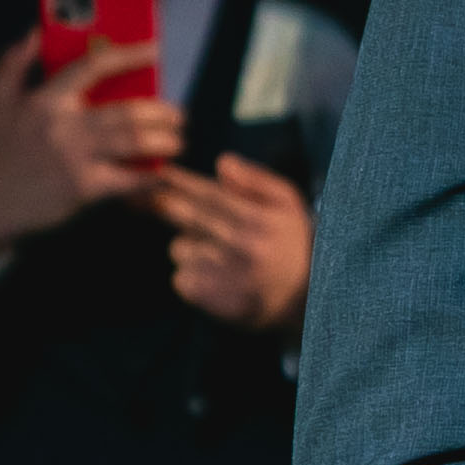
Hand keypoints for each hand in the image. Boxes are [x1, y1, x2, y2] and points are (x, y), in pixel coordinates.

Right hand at [0, 35, 181, 264]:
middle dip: (161, 111)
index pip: (93, 66)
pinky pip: (127, 180)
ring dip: (164, 140)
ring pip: (134, 142)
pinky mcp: (83, 188)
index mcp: (45, 99)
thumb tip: (33, 32)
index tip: (155, 50)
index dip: (129, 55)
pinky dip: (150, 177)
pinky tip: (163, 174)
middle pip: (127, 110)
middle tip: (178, 114)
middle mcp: (64, 125)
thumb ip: (14, 64)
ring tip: (177, 140)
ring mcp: (76, 157)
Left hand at [149, 152, 311, 332]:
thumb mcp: (287, 202)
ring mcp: (226, 276)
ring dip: (185, 245)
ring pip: (179, 248)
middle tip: (158, 200)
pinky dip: (187, 274)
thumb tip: (222, 162)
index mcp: (259, 220)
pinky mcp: (213, 301)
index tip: (161, 173)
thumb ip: (255, 179)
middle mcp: (242, 248)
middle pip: (186, 217)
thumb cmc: (291, 244)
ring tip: (211, 251)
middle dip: (167, 205)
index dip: (181, 181)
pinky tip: (210, 276)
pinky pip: (180, 278)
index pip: (210, 193)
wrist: (306, 302)